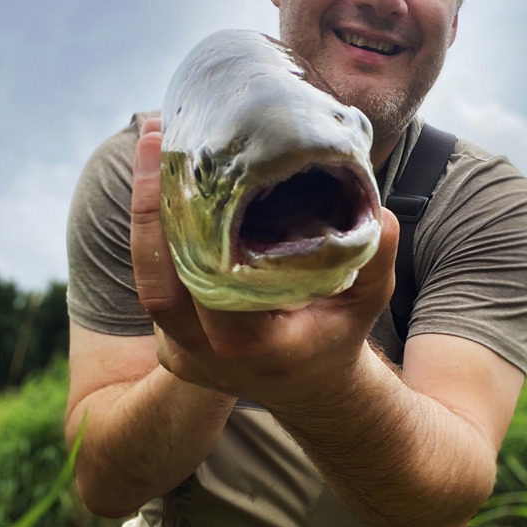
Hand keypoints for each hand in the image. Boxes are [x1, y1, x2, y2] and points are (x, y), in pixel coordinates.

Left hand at [131, 118, 398, 405]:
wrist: (311, 385)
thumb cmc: (339, 335)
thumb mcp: (368, 300)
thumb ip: (375, 260)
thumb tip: (379, 215)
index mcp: (256, 347)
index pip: (208, 291)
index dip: (185, 230)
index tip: (183, 168)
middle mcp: (209, 358)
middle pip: (159, 286)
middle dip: (149, 209)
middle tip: (154, 140)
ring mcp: (183, 355)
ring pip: (150, 282)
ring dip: (147, 217)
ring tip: (154, 152)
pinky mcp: (171, 344)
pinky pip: (156, 285)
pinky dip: (155, 238)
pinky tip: (164, 189)